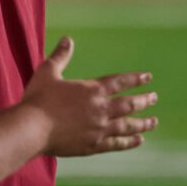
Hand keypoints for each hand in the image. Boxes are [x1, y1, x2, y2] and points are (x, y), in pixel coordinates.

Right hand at [21, 37, 157, 156]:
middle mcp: (100, 109)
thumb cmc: (38, 99)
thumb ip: (61, 56)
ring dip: (142, 123)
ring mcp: (98, 129)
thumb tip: (68, 39)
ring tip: (153, 122)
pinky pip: (117, 144)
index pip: (120, 82)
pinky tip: (139, 141)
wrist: (32, 128)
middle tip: (154, 98)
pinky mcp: (93, 146)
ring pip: (127, 125)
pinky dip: (129, 142)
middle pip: (129, 104)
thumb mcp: (48, 71)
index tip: (148, 77)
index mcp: (92, 90)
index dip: (135, 78)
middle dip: (144, 100)